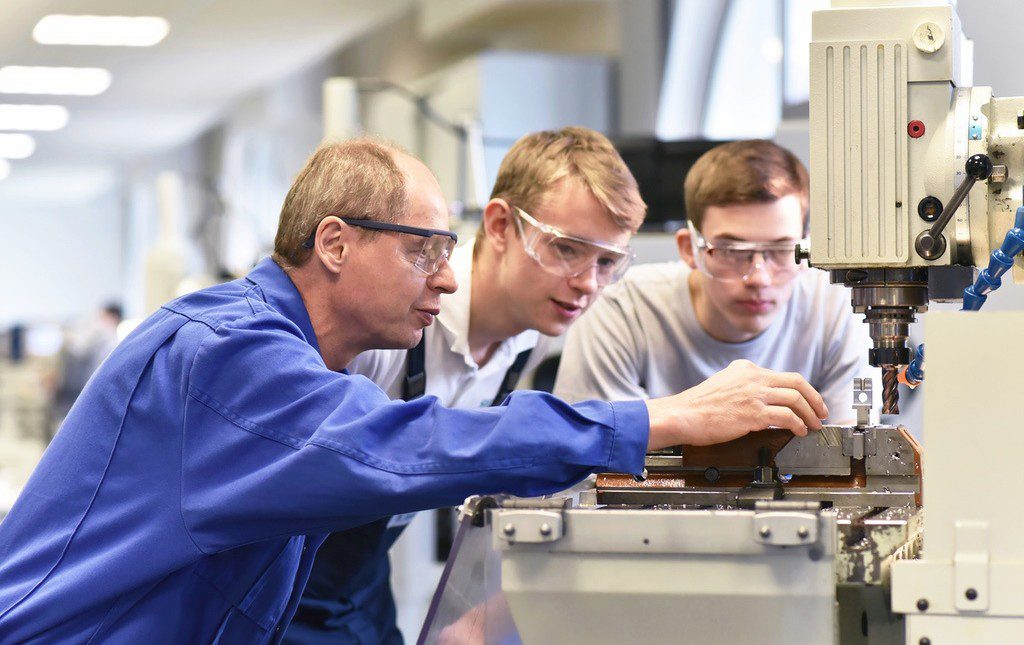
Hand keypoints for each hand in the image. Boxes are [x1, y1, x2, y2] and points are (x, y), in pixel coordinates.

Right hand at [645, 359, 827, 448]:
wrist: (683, 415)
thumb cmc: (698, 406)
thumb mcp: (722, 384)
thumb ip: (742, 386)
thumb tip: (761, 399)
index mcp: (745, 369)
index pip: (783, 375)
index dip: (802, 389)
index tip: (808, 400)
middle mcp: (753, 377)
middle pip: (797, 382)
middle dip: (815, 399)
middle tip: (821, 411)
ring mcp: (755, 394)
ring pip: (796, 399)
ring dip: (810, 414)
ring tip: (813, 425)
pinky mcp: (754, 413)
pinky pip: (787, 416)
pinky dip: (798, 424)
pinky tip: (799, 431)